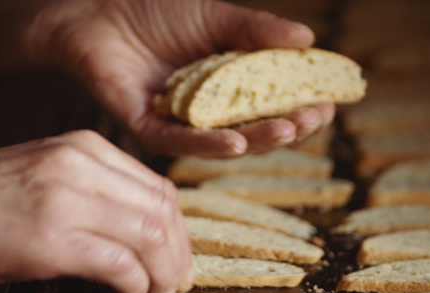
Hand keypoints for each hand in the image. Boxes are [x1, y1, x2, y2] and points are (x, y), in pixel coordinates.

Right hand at [0, 130, 191, 292]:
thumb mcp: (49, 176)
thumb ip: (97, 191)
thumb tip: (142, 231)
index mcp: (85, 148)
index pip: (159, 187)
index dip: (178, 229)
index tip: (176, 255)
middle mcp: (81, 165)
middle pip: (163, 210)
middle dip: (178, 254)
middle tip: (174, 281)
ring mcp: (66, 198)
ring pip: (152, 236)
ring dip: (162, 273)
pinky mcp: (51, 237)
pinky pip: (121, 264)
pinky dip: (135, 285)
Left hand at [24, 0, 334, 156]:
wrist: (100, 11)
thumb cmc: (157, 12)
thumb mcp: (218, 18)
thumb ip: (258, 31)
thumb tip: (309, 39)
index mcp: (230, 88)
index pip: (273, 106)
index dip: (302, 106)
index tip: (329, 103)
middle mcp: (210, 112)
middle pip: (257, 130)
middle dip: (290, 127)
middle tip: (315, 119)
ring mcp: (182, 125)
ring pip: (227, 143)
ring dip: (260, 139)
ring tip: (291, 130)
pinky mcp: (151, 131)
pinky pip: (183, 143)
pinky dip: (211, 143)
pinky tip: (238, 141)